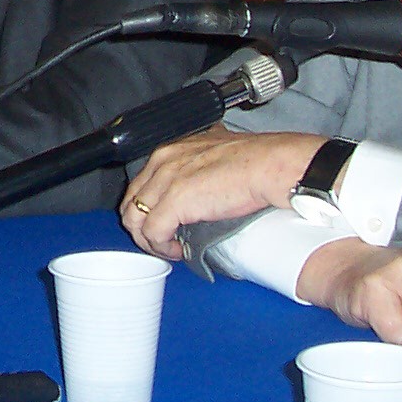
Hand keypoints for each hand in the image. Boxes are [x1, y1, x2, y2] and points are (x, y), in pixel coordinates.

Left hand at [120, 127, 327, 259]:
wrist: (270, 165)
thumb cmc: (255, 161)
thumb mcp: (213, 156)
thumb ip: (196, 169)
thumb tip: (197, 193)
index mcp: (170, 151)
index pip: (140, 185)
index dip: (148, 210)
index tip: (163, 224)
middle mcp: (162, 161)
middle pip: (132, 202)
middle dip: (144, 227)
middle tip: (164, 241)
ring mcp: (166, 180)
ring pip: (135, 219)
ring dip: (150, 240)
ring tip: (170, 249)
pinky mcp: (175, 201)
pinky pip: (152, 233)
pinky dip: (162, 247)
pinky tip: (178, 250)